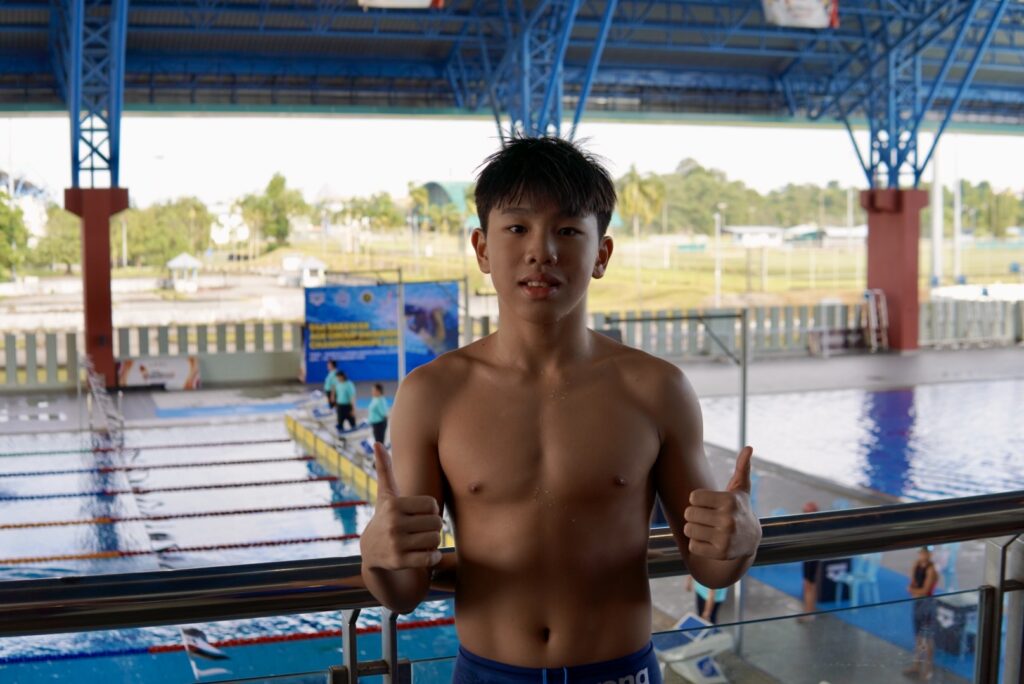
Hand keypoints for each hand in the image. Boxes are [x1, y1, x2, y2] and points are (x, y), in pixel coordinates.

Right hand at [360, 443, 443, 570]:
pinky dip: (432, 558)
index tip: (420, 514)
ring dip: (433, 542)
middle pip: (436, 523)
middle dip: (433, 527)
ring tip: (421, 541)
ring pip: (435, 540)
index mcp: (394, 505)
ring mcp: (396, 543)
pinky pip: (430, 558)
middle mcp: (393, 523)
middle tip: (422, 530)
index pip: (432, 505)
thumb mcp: (385, 494)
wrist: (370, 551)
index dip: (431, 510)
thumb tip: (377, 443)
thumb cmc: (385, 517)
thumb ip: (384, 469)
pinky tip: (423, 555)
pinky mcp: (400, 561)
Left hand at [683, 446, 761, 560]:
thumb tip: (748, 447)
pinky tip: (709, 541)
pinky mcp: (720, 554)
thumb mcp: (741, 489)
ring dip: (694, 530)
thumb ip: (742, 468)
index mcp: (729, 501)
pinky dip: (697, 544)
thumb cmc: (739, 508)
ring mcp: (725, 539)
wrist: (751, 540)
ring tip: (707, 528)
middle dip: (694, 515)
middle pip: (689, 514)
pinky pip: (693, 546)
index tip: (708, 503)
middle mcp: (728, 520)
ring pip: (689, 530)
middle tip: (705, 517)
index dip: (697, 500)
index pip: (693, 497)